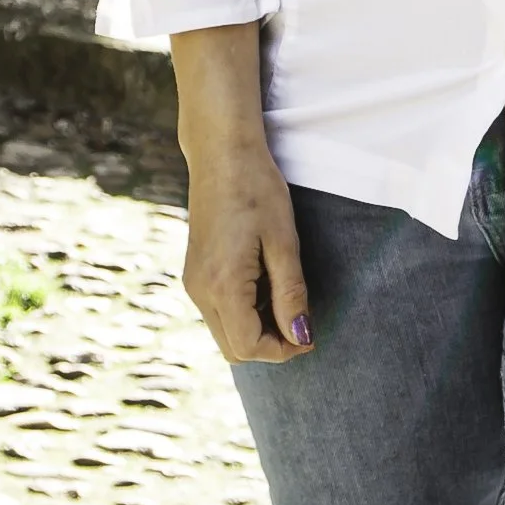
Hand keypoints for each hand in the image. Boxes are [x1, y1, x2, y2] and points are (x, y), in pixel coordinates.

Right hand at [171, 23, 312, 361]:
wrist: (222, 155)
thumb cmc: (257, 190)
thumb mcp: (284, 241)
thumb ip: (291, 293)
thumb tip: (301, 336)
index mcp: (222, 285)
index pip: (248, 346)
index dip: (282, 350)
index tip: (310, 336)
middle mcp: (200, 291)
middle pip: (234, 348)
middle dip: (270, 346)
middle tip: (302, 323)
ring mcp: (193, 283)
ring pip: (225, 332)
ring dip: (257, 330)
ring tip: (288, 300)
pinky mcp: (194, 274)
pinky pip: (219, 312)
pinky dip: (244, 314)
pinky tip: (267, 287)